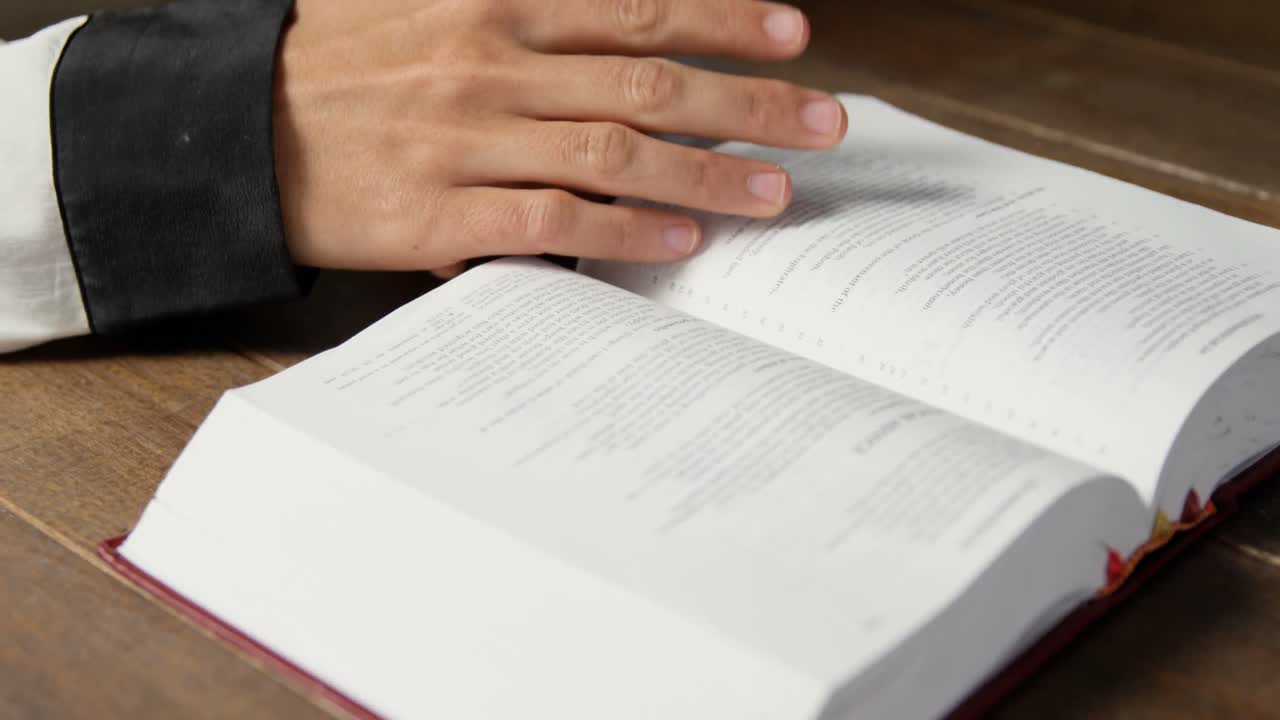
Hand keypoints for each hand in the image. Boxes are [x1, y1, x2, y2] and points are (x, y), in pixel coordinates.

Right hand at [273, 0, 846, 277]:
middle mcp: (490, 65)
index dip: (721, 18)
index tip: (792, 35)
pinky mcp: (441, 213)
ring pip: (614, 153)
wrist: (239, 131)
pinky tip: (682, 240)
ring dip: (706, 172)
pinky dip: (626, 230)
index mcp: (492, 8)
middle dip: (747, 101)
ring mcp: (468, 140)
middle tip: (822, 122)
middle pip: (646, 81)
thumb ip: (526, 19)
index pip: (633, 7)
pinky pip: (555, 222)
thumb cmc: (345, 71)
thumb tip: (621, 34)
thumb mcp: (432, 10)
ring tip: (775, 192)